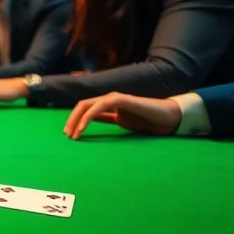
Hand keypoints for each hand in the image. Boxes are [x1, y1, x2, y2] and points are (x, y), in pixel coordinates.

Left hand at [63, 92, 181, 139]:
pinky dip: (89, 115)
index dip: (75, 120)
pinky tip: (83, 127)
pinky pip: (101, 106)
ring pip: (88, 104)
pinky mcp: (122, 99)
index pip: (85, 109)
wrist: (166, 118)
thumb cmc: (146, 120)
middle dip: (72, 119)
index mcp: (107, 104)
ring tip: (73, 134)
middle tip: (67, 135)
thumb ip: (107, 119)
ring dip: (77, 119)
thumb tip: (91, 124)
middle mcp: (108, 99)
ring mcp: (114, 98)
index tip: (69, 135)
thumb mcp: (121, 122)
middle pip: (82, 105)